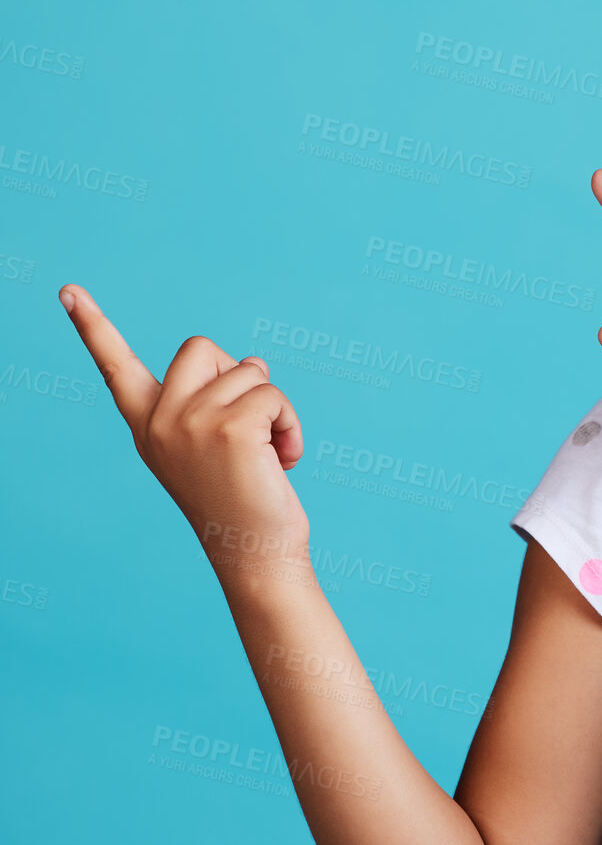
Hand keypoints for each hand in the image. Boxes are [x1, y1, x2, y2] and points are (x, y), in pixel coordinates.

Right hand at [58, 283, 310, 580]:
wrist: (255, 555)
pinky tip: (285, 460)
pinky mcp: (229, 429)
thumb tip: (252, 362)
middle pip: (202, 348)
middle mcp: (159, 421)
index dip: (93, 326)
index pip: (115, 366)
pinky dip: (292, 425)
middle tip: (248, 426)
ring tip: (269, 454)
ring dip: (275, 408)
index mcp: (147, 425)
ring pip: (250, 371)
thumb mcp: (212, 446)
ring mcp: (190, 423)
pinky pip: (274, 395)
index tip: (67, 290)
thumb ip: (211, 402)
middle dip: (238, 375)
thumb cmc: (243, 501)